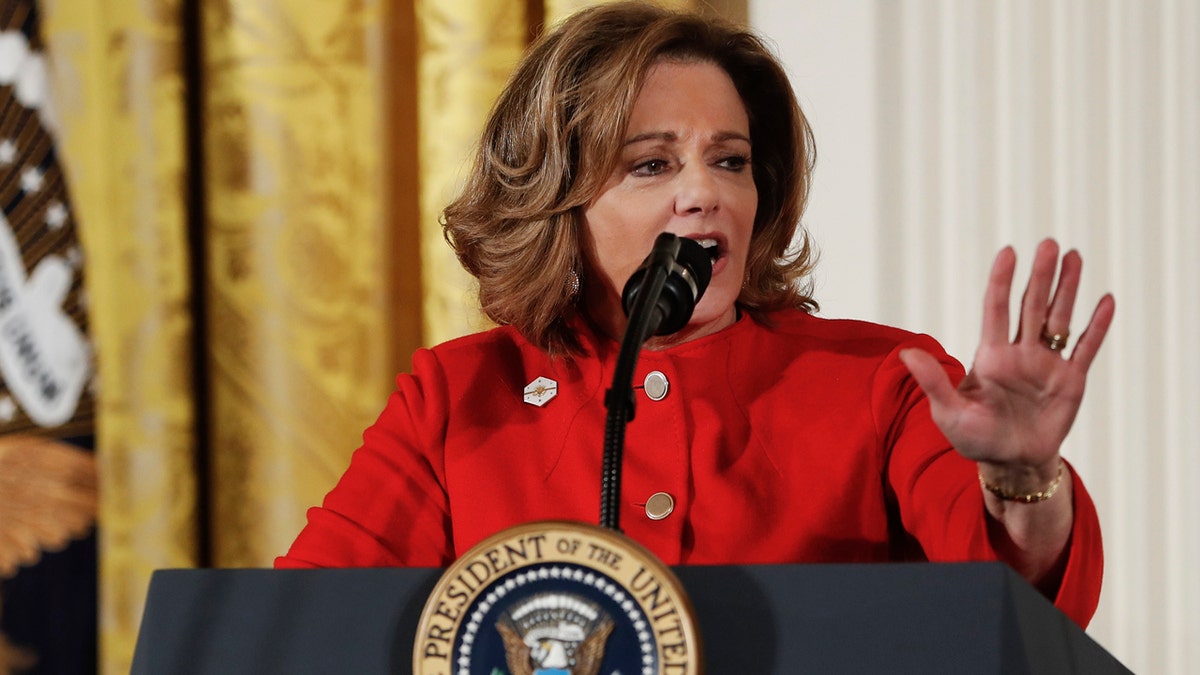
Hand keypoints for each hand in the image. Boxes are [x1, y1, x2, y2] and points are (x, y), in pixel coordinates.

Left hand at [899, 239, 1115, 480]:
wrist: (1009, 463)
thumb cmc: (974, 438)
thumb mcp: (949, 412)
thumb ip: (933, 381)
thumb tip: (905, 353)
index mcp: (990, 356)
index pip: (995, 309)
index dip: (1001, 281)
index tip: (1008, 252)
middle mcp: (1019, 352)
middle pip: (1031, 305)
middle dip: (1041, 275)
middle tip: (1050, 243)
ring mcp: (1047, 364)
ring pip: (1059, 318)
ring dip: (1067, 289)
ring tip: (1074, 256)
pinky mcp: (1071, 380)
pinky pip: (1085, 348)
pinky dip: (1096, 326)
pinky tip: (1105, 300)